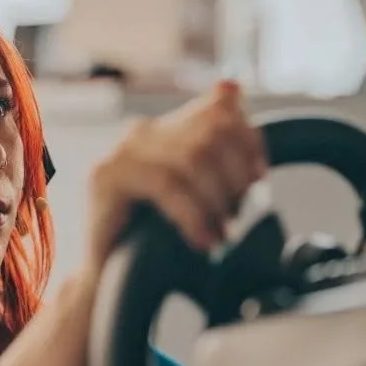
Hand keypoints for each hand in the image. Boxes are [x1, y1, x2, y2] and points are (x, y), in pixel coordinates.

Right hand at [83, 80, 266, 272]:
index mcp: (165, 130)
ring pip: (191, 158)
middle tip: (238, 215)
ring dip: (216, 200)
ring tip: (221, 233)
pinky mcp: (105, 176)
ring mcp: (120, 152)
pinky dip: (193, 215)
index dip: (249, 141)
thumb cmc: (156, 240)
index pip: (219, 110)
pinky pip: (166, 184)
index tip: (259, 179)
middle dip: (235, 177)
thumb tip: (230, 86)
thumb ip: (214, 149)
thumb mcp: (195, 190)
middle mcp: (142, 132)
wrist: (110, 279)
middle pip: (210, 133)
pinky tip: (202, 239)